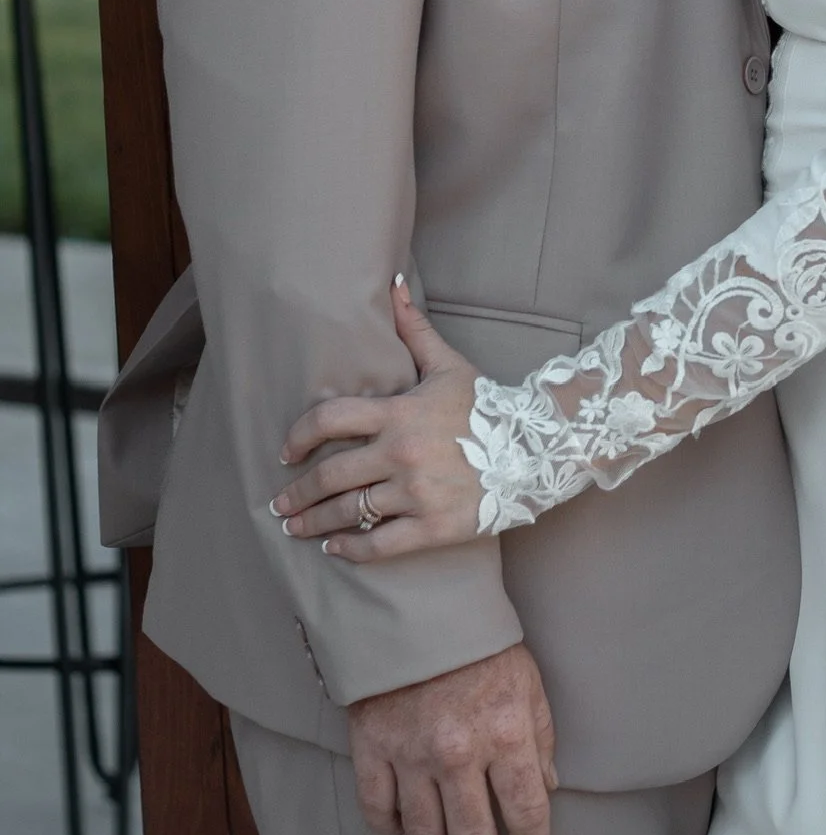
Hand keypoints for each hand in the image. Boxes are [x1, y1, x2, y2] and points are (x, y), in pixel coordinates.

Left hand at [271, 281, 485, 559]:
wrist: (536, 449)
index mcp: (399, 413)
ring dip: (315, 524)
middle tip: (280, 505)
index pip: (330, 419)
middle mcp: (401, 453)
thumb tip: (392, 284)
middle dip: (298, 493)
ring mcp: (416, 492)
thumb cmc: (488, 406)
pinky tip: (336, 549)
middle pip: (330, 475)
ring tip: (296, 529)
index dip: (299, 436)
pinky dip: (351, 550)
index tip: (286, 452)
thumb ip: (414, 329)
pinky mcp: (433, 526)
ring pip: (349, 513)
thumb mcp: (448, 365)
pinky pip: (379, 544)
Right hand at [349, 643, 556, 834]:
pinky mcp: (372, 749)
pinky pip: (378, 813)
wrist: (418, 608)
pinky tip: (408, 820)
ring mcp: (411, 754)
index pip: (526, 810)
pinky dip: (394, 827)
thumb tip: (547, 788)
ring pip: (426, 834)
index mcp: (505, 733)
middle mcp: (458, 752)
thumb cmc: (480, 646)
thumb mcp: (527, 682)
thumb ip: (540, 738)